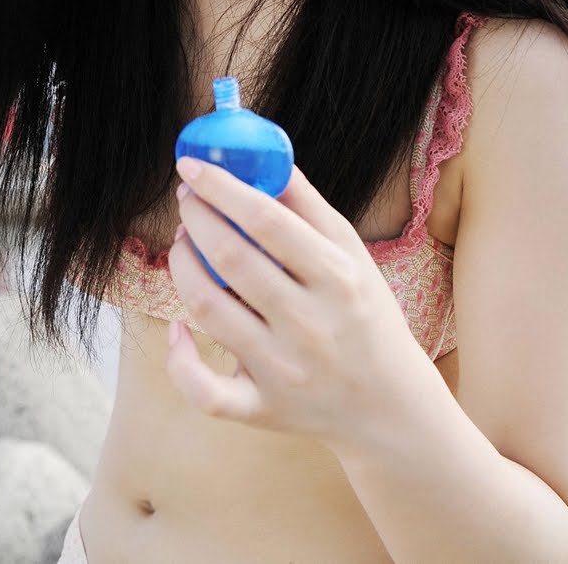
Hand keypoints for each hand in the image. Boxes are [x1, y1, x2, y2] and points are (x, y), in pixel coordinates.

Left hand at [167, 158, 428, 451]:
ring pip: (209, 310)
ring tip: (183, 243)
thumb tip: (265, 157)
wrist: (390, 405)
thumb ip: (307, 205)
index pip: (267, 220)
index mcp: (337, 278)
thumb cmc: (364, 313)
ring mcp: (284, 371)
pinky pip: (206, 392)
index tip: (191, 166)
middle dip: (196, 219)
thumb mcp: (352, 253)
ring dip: (182, 267)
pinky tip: (177, 327)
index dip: (222, 188)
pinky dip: (180, 360)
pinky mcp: (264, 410)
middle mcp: (310, 325)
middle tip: (187, 200)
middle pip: (232, 259)